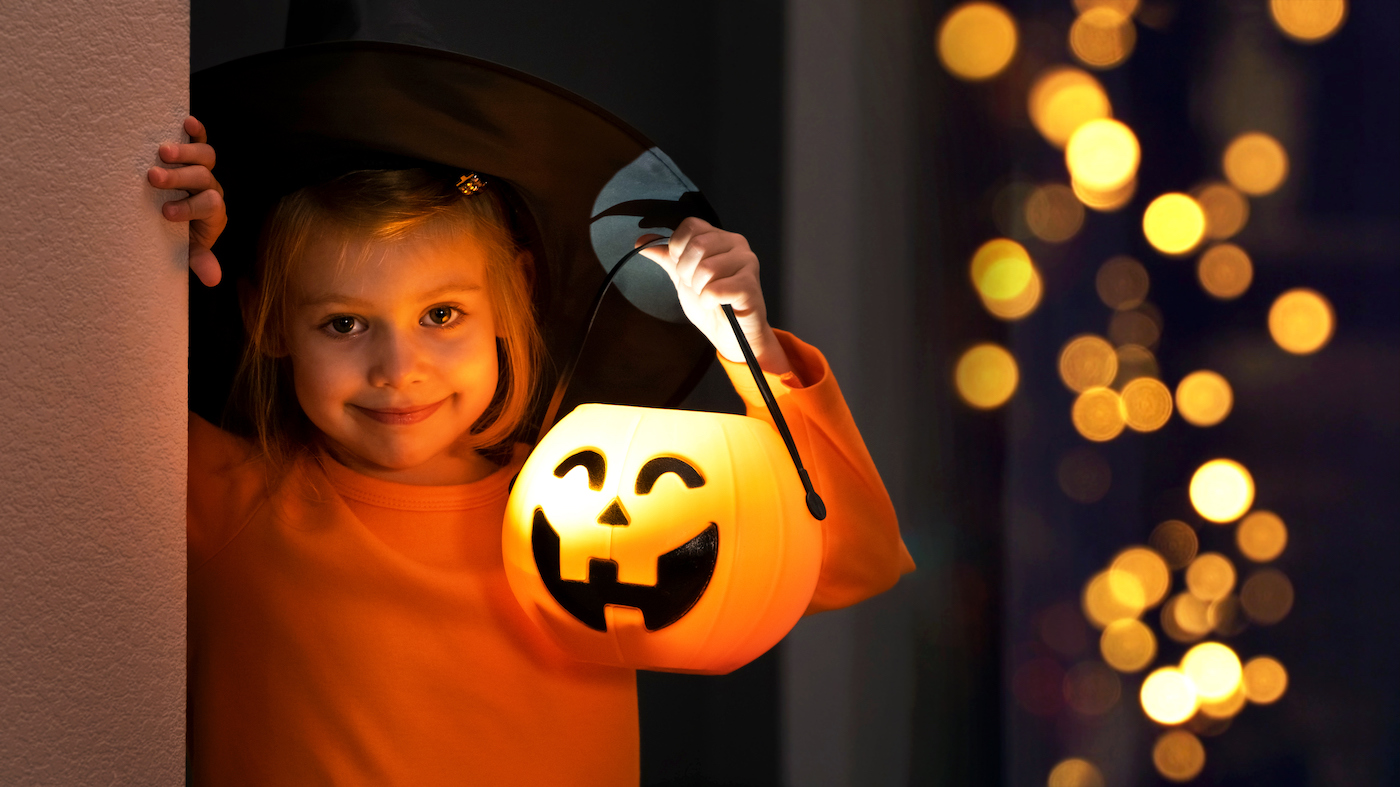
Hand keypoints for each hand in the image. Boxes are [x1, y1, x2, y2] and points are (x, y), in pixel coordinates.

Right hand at [148, 116, 226, 286]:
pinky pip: (201, 140)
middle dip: (180, 177)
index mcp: (213, 213)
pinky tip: (187, 121)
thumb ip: (199, 260)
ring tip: (161, 151)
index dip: (191, 207)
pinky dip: (196, 131)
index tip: (166, 213)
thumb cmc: (180, 235)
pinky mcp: (195, 155)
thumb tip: (213, 279)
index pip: (210, 206)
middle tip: (153, 177)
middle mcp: (212, 189)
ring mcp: (205, 171)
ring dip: (184, 152)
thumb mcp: (188, 251)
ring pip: (204, 157)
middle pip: (203, 178)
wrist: (179, 218)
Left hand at [637, 217, 791, 374]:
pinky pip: (715, 289)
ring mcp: (747, 263)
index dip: (678, 249)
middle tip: (697, 286)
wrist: (729, 335)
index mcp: (720, 237)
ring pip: (706, 268)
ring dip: (698, 289)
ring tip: (708, 296)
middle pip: (697, 245)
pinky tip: (716, 305)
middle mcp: (737, 244)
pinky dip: (708, 301)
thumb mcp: (683, 277)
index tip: (685, 268)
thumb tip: (640, 241)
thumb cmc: (711, 303)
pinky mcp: (749, 286)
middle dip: (687, 272)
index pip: (691, 225)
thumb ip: (665, 257)